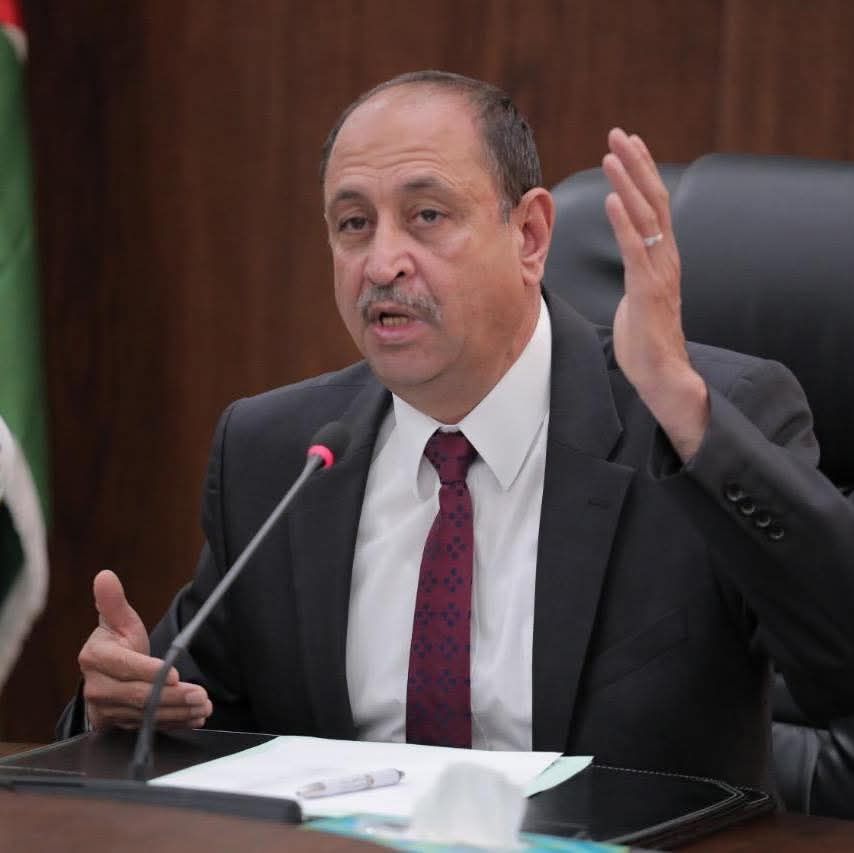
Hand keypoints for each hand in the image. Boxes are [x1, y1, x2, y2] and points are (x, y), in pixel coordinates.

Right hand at [79, 570, 211, 729]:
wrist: (107, 674)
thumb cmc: (117, 643)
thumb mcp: (118, 620)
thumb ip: (114, 601)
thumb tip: (105, 576)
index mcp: (95, 658)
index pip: (125, 666)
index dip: (150, 671)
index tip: (175, 673)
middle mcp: (97, 687)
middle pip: (138, 695)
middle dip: (173, 697)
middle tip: (200, 695)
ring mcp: (106, 709)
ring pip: (146, 714)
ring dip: (178, 711)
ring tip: (203, 706)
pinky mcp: (117, 725)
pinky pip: (148, 726)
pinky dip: (173, 722)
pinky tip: (193, 718)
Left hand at [602, 128, 708, 460]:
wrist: (662, 374)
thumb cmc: (646, 339)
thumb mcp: (637, 295)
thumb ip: (635, 272)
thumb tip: (627, 260)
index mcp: (662, 257)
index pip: (654, 205)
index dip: (642, 173)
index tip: (628, 145)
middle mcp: (665, 257)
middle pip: (653, 199)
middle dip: (636, 164)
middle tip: (619, 133)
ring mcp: (658, 272)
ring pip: (646, 217)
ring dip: (628, 182)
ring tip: (612, 153)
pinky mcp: (647, 290)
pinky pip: (635, 249)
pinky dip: (623, 222)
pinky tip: (612, 198)